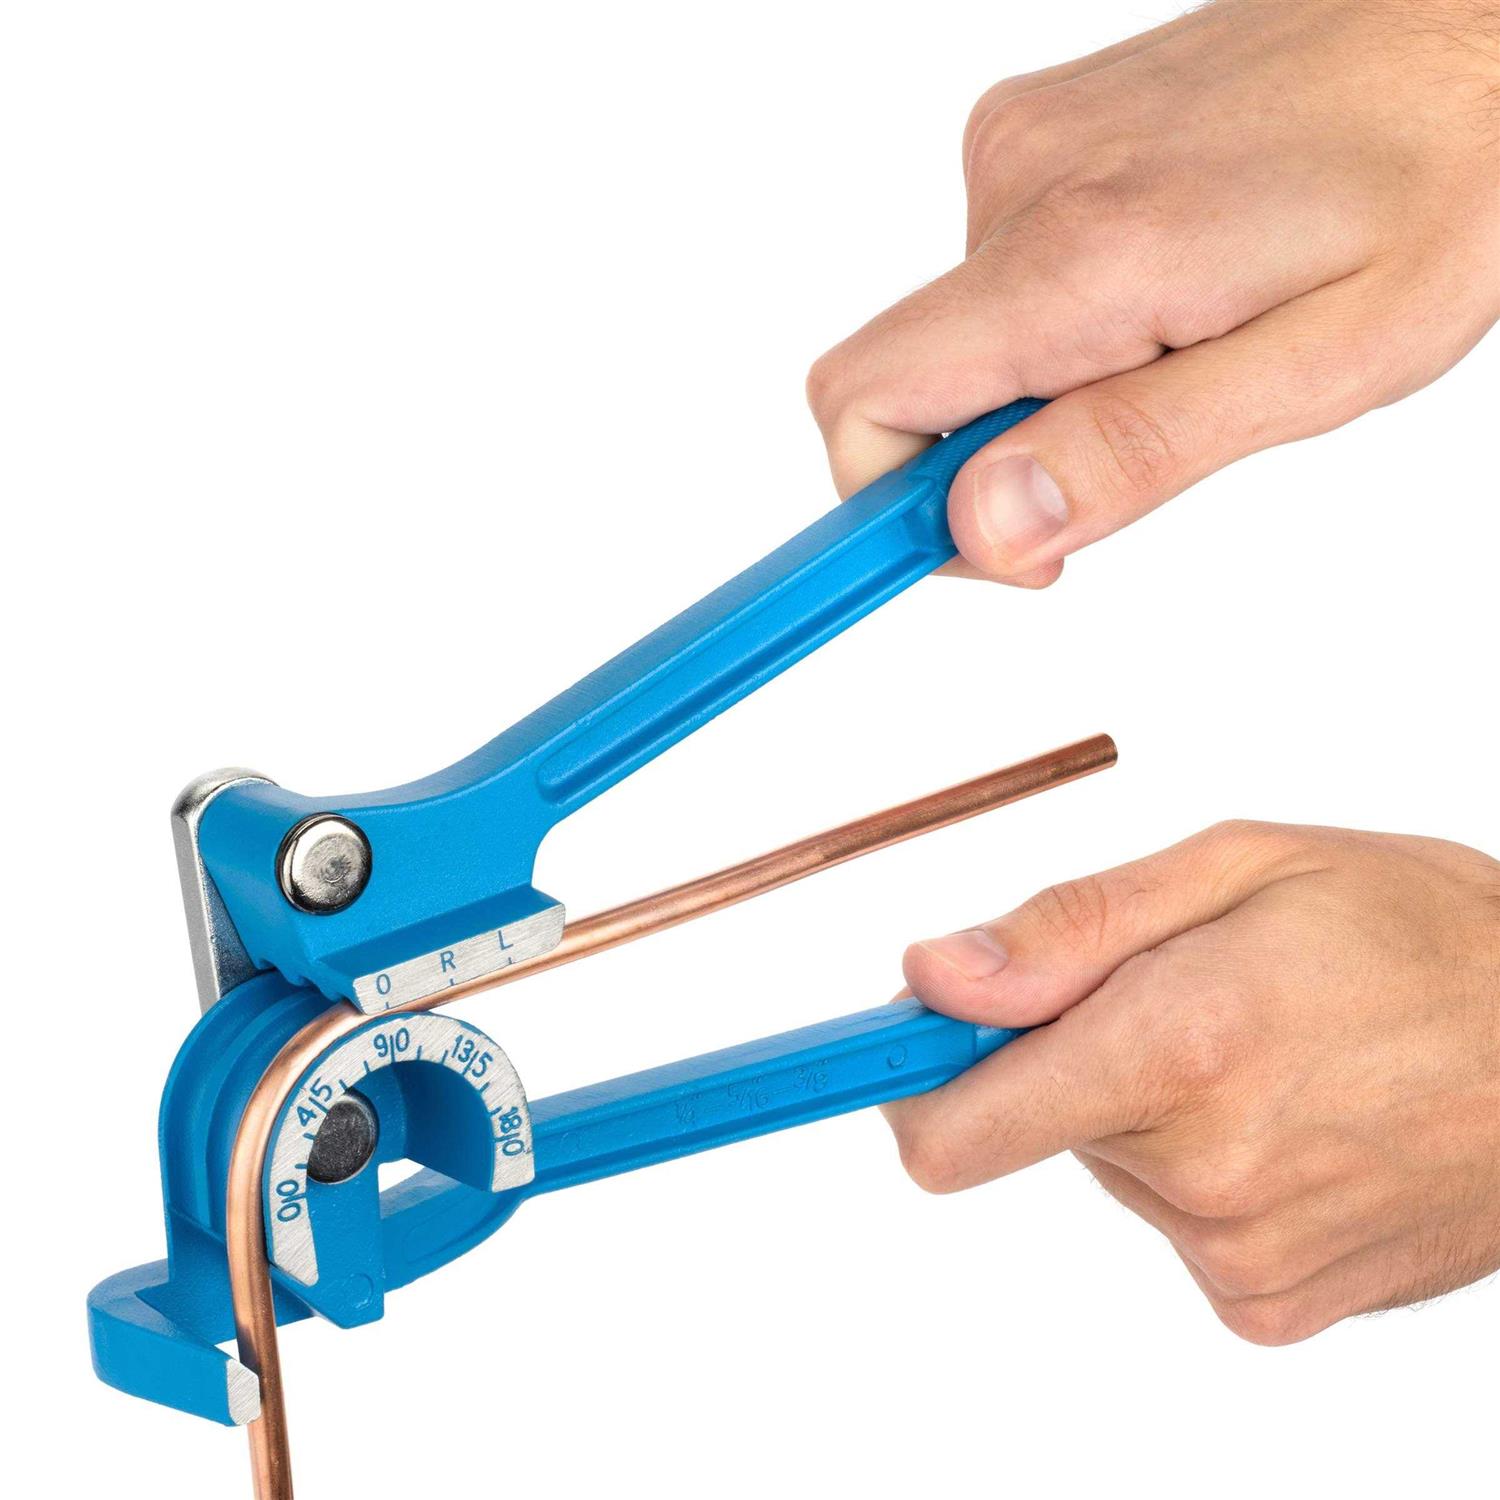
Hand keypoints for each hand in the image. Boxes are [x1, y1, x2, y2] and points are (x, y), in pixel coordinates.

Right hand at [807, 0, 1499, 585]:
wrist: (1477, 20)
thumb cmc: (1444, 180)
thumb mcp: (1323, 367)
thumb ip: (1136, 448)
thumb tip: (982, 524)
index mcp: (1077, 254)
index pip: (865, 404)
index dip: (888, 512)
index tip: (982, 556)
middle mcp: (1020, 182)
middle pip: (910, 387)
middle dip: (1002, 456)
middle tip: (1146, 444)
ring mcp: (1022, 144)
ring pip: (963, 337)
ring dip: (1048, 382)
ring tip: (1192, 339)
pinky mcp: (1041, 129)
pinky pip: (998, 274)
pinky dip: (1060, 317)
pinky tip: (1174, 285)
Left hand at [882, 821, 1499, 1342]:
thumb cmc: (1423, 933)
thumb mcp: (1238, 868)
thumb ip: (1068, 930)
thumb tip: (937, 977)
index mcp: (1179, 1047)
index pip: (953, 1130)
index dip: (910, 1083)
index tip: (899, 1047)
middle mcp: (1205, 1174)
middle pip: (1032, 1124)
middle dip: (1074, 1055)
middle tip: (1180, 997)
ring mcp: (1244, 1257)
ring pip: (1111, 1166)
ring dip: (1151, 1107)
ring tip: (1261, 1049)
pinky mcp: (1276, 1304)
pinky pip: (1177, 1226)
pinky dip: (1204, 1170)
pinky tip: (1291, 1119)